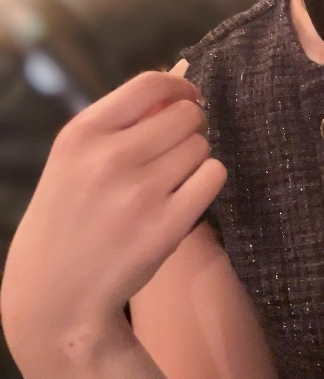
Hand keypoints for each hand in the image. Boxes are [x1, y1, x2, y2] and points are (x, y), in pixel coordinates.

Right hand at [0, 60, 226, 351]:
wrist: (55, 294)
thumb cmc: (70, 217)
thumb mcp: (75, 159)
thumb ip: (121, 122)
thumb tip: (178, 89)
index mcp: (81, 134)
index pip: (149, 84)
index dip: (179, 86)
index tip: (189, 96)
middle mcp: (110, 158)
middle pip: (185, 115)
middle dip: (189, 127)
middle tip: (176, 149)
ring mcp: (139, 194)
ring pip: (202, 147)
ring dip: (196, 159)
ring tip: (171, 181)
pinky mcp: (166, 227)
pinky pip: (213, 176)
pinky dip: (207, 182)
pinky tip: (186, 196)